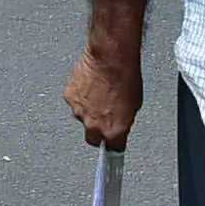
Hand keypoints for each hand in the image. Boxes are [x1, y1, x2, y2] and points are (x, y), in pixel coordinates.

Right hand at [65, 0, 147, 148]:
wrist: (111, 56)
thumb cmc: (126, 75)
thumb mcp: (135, 103)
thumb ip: (124, 119)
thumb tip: (121, 123)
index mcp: (113, 130)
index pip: (113, 149)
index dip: (115, 144)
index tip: (115, 142)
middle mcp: (94, 124)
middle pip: (93, 139)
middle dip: (98, 132)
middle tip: (104, 119)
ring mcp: (79, 111)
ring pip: (81, 118)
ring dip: (89, 110)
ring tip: (98, 93)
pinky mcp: (69, 97)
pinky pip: (74, 101)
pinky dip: (81, 95)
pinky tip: (90, 85)